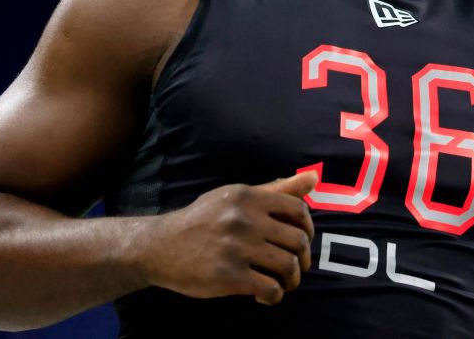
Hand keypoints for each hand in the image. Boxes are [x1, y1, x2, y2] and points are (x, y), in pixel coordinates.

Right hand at [143, 171, 317, 304]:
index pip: (299, 210)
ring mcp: (237, 247)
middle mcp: (244, 219)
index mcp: (248, 197)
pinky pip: (270, 289)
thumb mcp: (234, 197)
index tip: (300, 241)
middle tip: (294, 268)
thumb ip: (274, 189)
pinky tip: (263, 296)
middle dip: (303, 259)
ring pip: (289, 266)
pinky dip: (274, 296)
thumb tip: (314, 178)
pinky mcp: (228, 275)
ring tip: (283, 284)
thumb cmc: (202, 220)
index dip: (308, 229)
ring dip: (292, 280)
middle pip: (298, 241)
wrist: (160, 246)